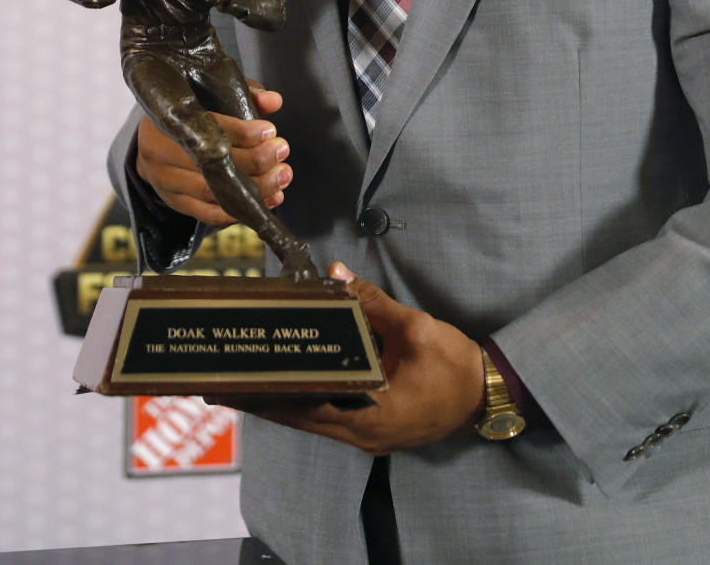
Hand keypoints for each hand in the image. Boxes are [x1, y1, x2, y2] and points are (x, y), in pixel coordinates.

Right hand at [136, 86, 290, 225]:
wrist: (154, 138)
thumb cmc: (191, 113)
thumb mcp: (213, 95)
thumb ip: (244, 94)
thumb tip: (274, 101)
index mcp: (168, 117)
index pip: (208, 126)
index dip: (243, 132)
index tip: (271, 132)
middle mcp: (159, 150)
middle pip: (212, 162)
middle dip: (255, 160)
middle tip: (282, 153)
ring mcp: (164, 180)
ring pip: (212, 192)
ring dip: (254, 189)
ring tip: (281, 178)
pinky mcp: (173, 202)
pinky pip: (208, 214)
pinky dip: (240, 211)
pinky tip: (266, 201)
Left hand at [209, 263, 485, 454]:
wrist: (486, 392)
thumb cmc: (452, 365)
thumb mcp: (414, 329)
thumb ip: (373, 303)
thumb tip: (338, 273)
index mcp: (368, 418)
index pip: (304, 409)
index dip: (266, 397)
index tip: (232, 386)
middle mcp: (361, 435)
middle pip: (301, 418)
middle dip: (264, 400)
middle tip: (224, 382)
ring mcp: (369, 435)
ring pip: (314, 420)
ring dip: (284, 400)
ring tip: (248, 380)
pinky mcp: (376, 427)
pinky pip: (332, 415)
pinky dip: (309, 399)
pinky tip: (293, 382)